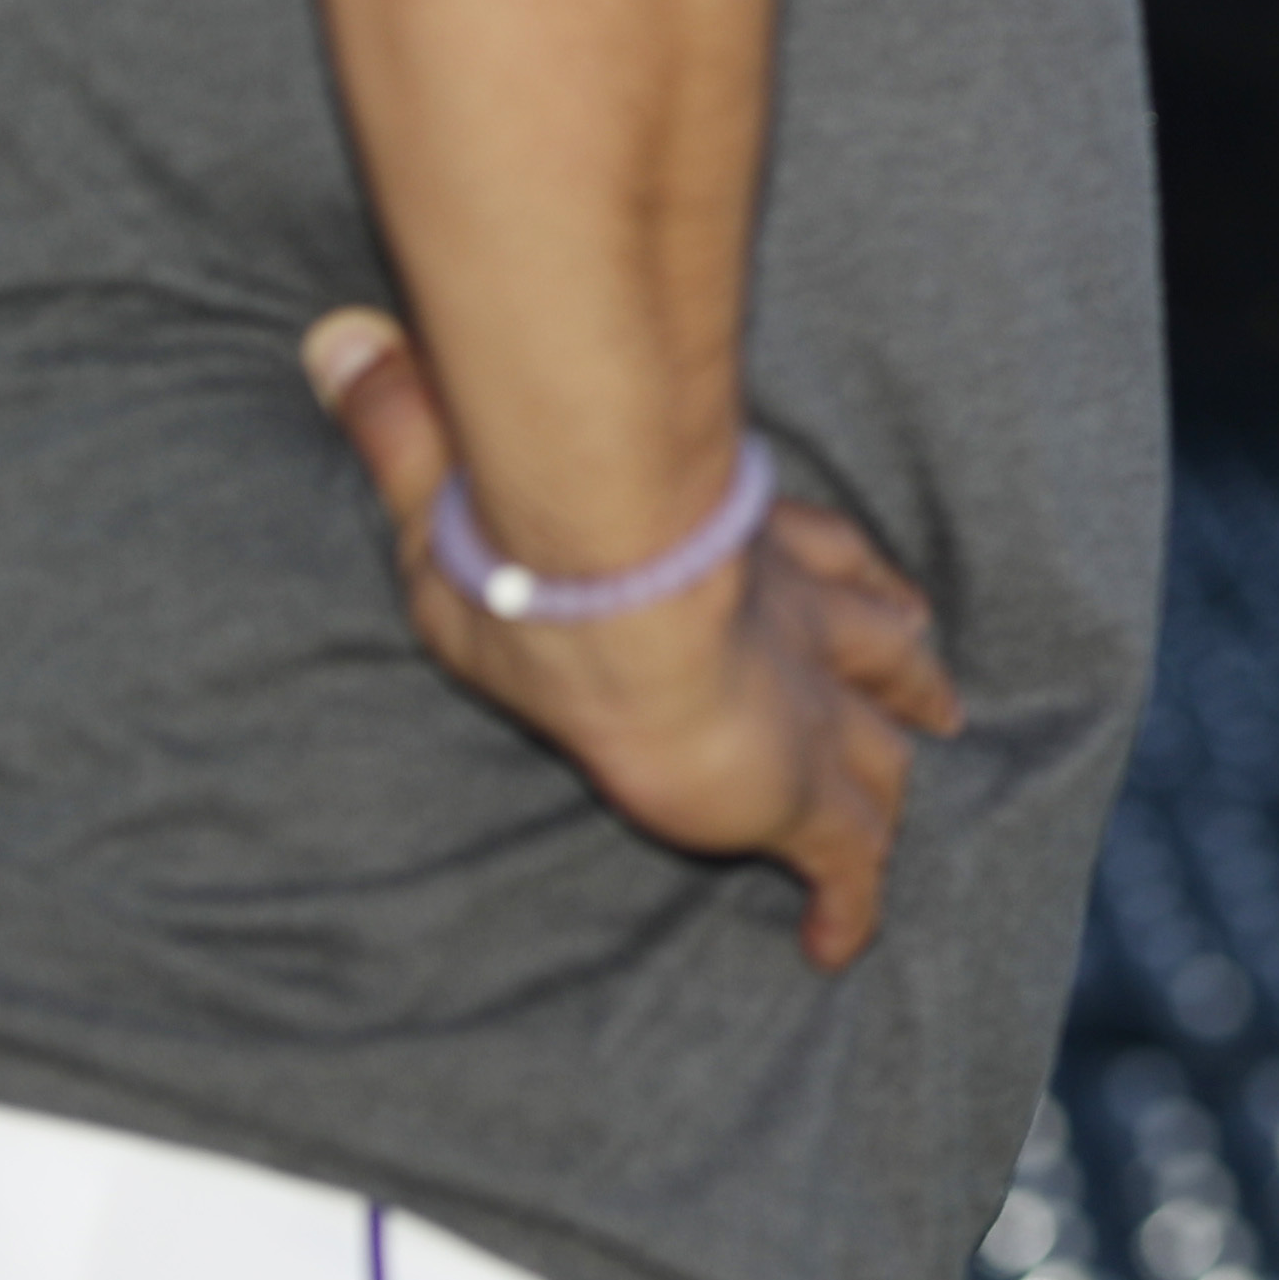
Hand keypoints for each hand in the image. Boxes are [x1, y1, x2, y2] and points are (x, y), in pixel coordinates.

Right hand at [302, 309, 961, 968]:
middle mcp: (792, 627)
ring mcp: (807, 717)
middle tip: (935, 684)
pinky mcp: (802, 802)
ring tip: (912, 791)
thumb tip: (343, 336)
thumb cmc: (539, 548)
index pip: (809, 552)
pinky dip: (850, 906)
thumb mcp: (454, 481)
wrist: (613, 612)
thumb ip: (412, 419)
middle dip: (900, 663)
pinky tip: (839, 944)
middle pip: (876, 642)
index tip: (859, 577)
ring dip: (892, 772)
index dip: (837, 568)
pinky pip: (846, 871)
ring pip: (878, 752)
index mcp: (734, 551)